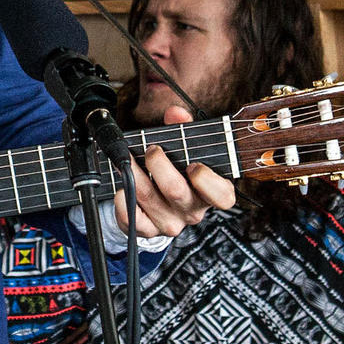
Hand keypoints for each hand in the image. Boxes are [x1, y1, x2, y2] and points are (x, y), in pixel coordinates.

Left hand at [112, 105, 236, 237]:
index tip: (194, 165)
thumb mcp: (185, 148)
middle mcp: (192, 211)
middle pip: (176, 191)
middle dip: (159, 165)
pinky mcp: (148, 230)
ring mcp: (170, 223)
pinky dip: (122, 200)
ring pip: (149, 199)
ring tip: (127, 158)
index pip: (222, 197)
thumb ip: (184, 127)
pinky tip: (121, 186)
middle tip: (152, 150)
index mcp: (210, 193)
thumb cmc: (177, 170)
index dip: (208, 181)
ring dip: (134, 173)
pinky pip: (132, 218)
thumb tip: (176, 113)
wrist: (159, 200)